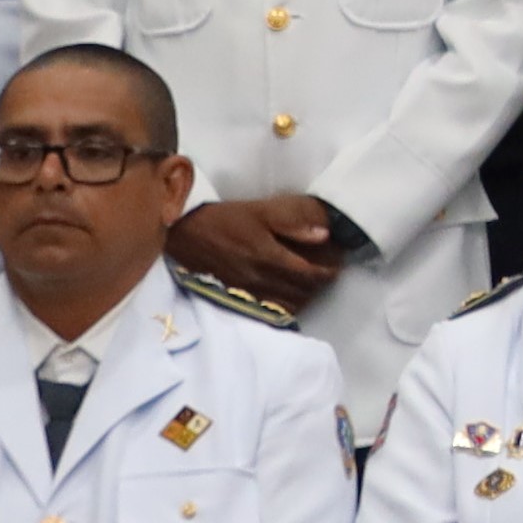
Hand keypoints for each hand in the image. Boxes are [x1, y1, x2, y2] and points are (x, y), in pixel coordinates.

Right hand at [165, 196, 352, 306]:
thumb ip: (294, 224)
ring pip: (288, 305)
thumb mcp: (261, 212)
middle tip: (327, 273)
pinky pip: (270, 310)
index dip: (328, 272)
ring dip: (305, 297)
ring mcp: (248, 292)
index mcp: (269, 257)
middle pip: (302, 292)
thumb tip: (325, 234)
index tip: (337, 265)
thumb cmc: (225, 219)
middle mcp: (261, 280)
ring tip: (311, 285)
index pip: (310, 274)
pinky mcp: (237, 298)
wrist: (186, 234)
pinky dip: (286, 307)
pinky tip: (289, 297)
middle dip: (319, 284)